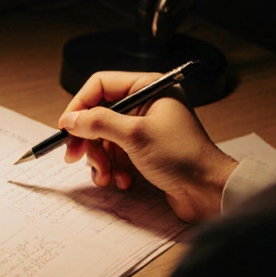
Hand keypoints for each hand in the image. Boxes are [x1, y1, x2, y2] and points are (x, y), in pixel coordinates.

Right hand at [58, 71, 238, 221]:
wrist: (208, 191)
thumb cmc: (183, 158)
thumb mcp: (135, 136)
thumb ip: (98, 123)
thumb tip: (71, 119)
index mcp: (149, 88)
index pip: (101, 85)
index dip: (80, 105)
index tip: (67, 127)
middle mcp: (146, 103)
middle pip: (98, 114)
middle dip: (88, 139)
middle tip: (76, 157)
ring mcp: (144, 127)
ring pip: (104, 137)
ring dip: (100, 159)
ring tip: (106, 176)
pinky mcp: (144, 150)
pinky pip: (116, 154)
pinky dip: (113, 169)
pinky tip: (122, 181)